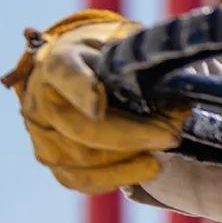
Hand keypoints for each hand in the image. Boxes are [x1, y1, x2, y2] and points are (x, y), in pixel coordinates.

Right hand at [1, 10, 188, 193]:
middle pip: (81, 127)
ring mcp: (44, 135)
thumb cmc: (107, 54)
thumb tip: (179, 94)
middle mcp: (42, 101)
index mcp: (58, 61)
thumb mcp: (123, 43)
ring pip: (84, 159)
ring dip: (131, 157)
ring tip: (165, 147)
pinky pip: (83, 180)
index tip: (99, 106)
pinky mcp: (55, 161)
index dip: (81, 90)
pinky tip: (149, 166)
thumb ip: (142, 64)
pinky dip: (119, 176)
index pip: (65, 74)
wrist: (80, 69)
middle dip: (132, 135)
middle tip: (172, 134)